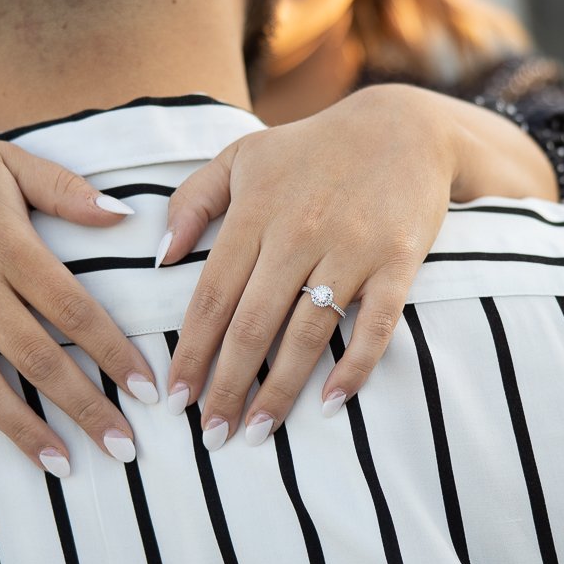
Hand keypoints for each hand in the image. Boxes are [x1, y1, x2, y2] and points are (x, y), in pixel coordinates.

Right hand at [0, 126, 160, 487]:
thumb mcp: (8, 162)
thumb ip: (67, 189)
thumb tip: (124, 217)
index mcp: (7, 244)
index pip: (74, 309)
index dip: (114, 353)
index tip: (148, 391)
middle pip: (37, 358)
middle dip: (85, 408)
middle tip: (125, 449)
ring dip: (24, 432)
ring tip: (64, 468)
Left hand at [162, 85, 557, 447]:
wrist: (403, 128)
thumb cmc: (311, 148)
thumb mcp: (242, 156)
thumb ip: (192, 201)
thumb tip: (159, 257)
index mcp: (255, 211)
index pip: (212, 296)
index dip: (191, 352)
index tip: (175, 397)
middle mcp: (298, 232)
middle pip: (252, 325)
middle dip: (227, 387)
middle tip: (211, 436)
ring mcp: (351, 249)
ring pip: (306, 334)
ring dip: (280, 392)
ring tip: (258, 433)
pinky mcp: (398, 262)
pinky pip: (374, 326)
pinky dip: (353, 368)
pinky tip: (329, 404)